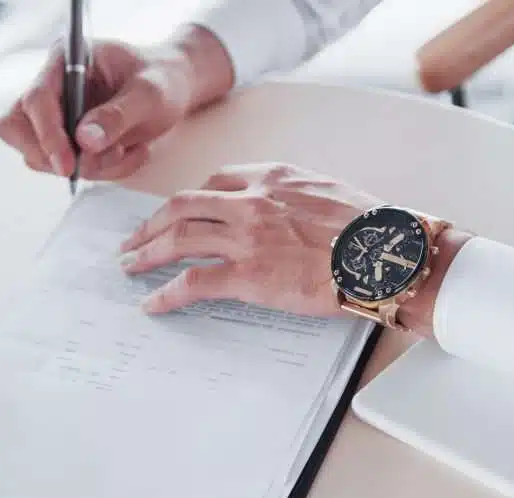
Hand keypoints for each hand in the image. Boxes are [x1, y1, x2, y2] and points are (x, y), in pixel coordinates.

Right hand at [0, 26, 232, 180]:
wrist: (174, 88)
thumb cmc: (162, 79)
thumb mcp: (150, 94)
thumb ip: (118, 115)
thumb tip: (84, 141)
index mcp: (67, 61)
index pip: (37, 99)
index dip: (47, 135)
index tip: (68, 165)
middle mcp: (54, 87)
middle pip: (17, 130)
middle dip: (54, 156)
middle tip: (98, 161)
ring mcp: (57, 116)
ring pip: (42, 157)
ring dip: (88, 167)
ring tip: (126, 149)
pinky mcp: (68, 140)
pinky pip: (69, 169)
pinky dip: (102, 171)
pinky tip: (129, 153)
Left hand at [119, 163, 472, 336]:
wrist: (383, 253)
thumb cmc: (369, 227)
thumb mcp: (329, 192)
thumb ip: (297, 195)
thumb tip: (290, 209)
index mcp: (271, 177)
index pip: (215, 182)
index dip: (189, 199)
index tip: (178, 212)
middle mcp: (250, 201)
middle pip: (183, 206)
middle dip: (152, 223)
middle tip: (135, 238)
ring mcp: (246, 237)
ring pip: (178, 239)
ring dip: (147, 253)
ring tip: (130, 265)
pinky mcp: (247, 275)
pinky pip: (193, 282)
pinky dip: (166, 293)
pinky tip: (153, 303)